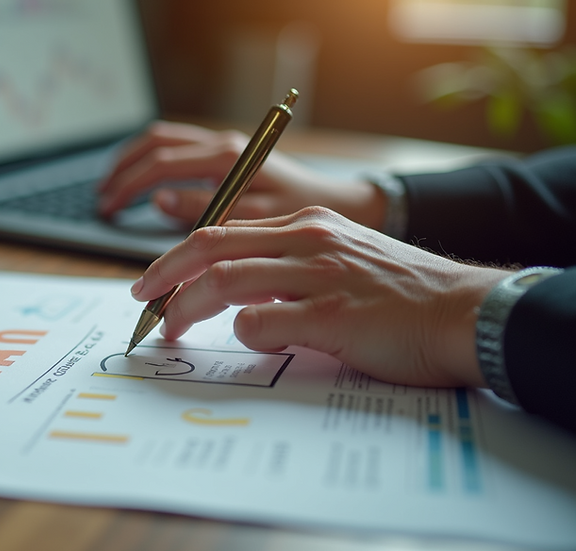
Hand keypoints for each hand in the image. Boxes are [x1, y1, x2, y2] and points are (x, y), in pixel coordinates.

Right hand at [97, 120, 387, 230]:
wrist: (346, 208)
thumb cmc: (307, 220)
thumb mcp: (256, 221)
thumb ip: (205, 212)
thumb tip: (160, 201)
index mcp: (228, 159)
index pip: (161, 165)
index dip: (129, 189)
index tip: (108, 210)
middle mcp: (223, 146)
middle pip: (155, 145)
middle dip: (122, 171)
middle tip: (102, 201)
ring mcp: (225, 149)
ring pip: (163, 141)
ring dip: (133, 162)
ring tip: (111, 189)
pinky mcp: (228, 158)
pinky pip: (179, 149)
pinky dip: (152, 162)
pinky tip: (142, 183)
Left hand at [129, 207, 509, 387]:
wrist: (464, 310)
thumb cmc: (400, 293)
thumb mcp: (340, 258)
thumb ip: (289, 265)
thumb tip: (235, 292)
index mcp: (306, 224)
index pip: (221, 230)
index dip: (178, 257)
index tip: (156, 281)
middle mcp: (307, 240)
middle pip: (210, 247)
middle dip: (165, 275)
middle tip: (144, 303)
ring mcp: (320, 276)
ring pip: (226, 281)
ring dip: (188, 307)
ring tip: (174, 331)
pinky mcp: (334, 315)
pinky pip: (264, 323)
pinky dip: (245, 335)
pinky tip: (252, 344)